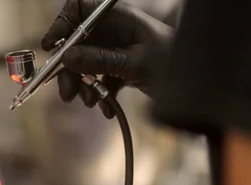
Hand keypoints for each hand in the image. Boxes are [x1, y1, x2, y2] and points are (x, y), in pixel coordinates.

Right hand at [43, 0, 172, 117]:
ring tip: (91, 103)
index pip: (79, 10)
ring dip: (84, 86)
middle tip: (67, 93)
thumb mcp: (135, 63)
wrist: (199, 87)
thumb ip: (100, 60)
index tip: (51, 47)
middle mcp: (115, 31)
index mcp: (119, 18)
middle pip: (77, 44)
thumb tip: (67, 58)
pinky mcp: (120, 69)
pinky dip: (100, 94)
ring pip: (86, 65)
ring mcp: (117, 50)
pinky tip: (107, 109)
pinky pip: (100, 79)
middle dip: (70, 70)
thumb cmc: (175, 64)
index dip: (61, 25)